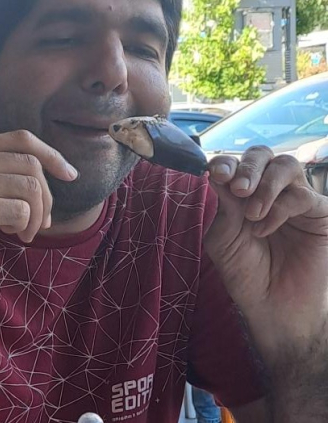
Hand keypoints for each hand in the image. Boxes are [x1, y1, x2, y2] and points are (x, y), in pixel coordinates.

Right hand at [0, 130, 78, 298]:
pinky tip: (11, 236)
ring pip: (31, 187)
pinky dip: (25, 226)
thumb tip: (40, 175)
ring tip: (25, 233)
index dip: (52, 154)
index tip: (70, 175)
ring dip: (38, 215)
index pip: (20, 138)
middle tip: (43, 222)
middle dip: (47, 196)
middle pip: (31, 164)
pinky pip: (22, 210)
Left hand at [204, 146, 327, 348]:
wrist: (272, 306)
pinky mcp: (319, 214)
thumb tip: (216, 169)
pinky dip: (279, 209)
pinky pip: (302, 196)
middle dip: (248, 167)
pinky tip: (264, 229)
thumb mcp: (224, 237)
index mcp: (244, 194)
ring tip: (251, 213)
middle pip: (263, 155)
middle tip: (238, 189)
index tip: (216, 173)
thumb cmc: (245, 273)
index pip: (237, 163)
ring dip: (265, 184)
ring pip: (286, 166)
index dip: (226, 162)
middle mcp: (271, 192)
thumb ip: (224, 205)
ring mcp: (296, 200)